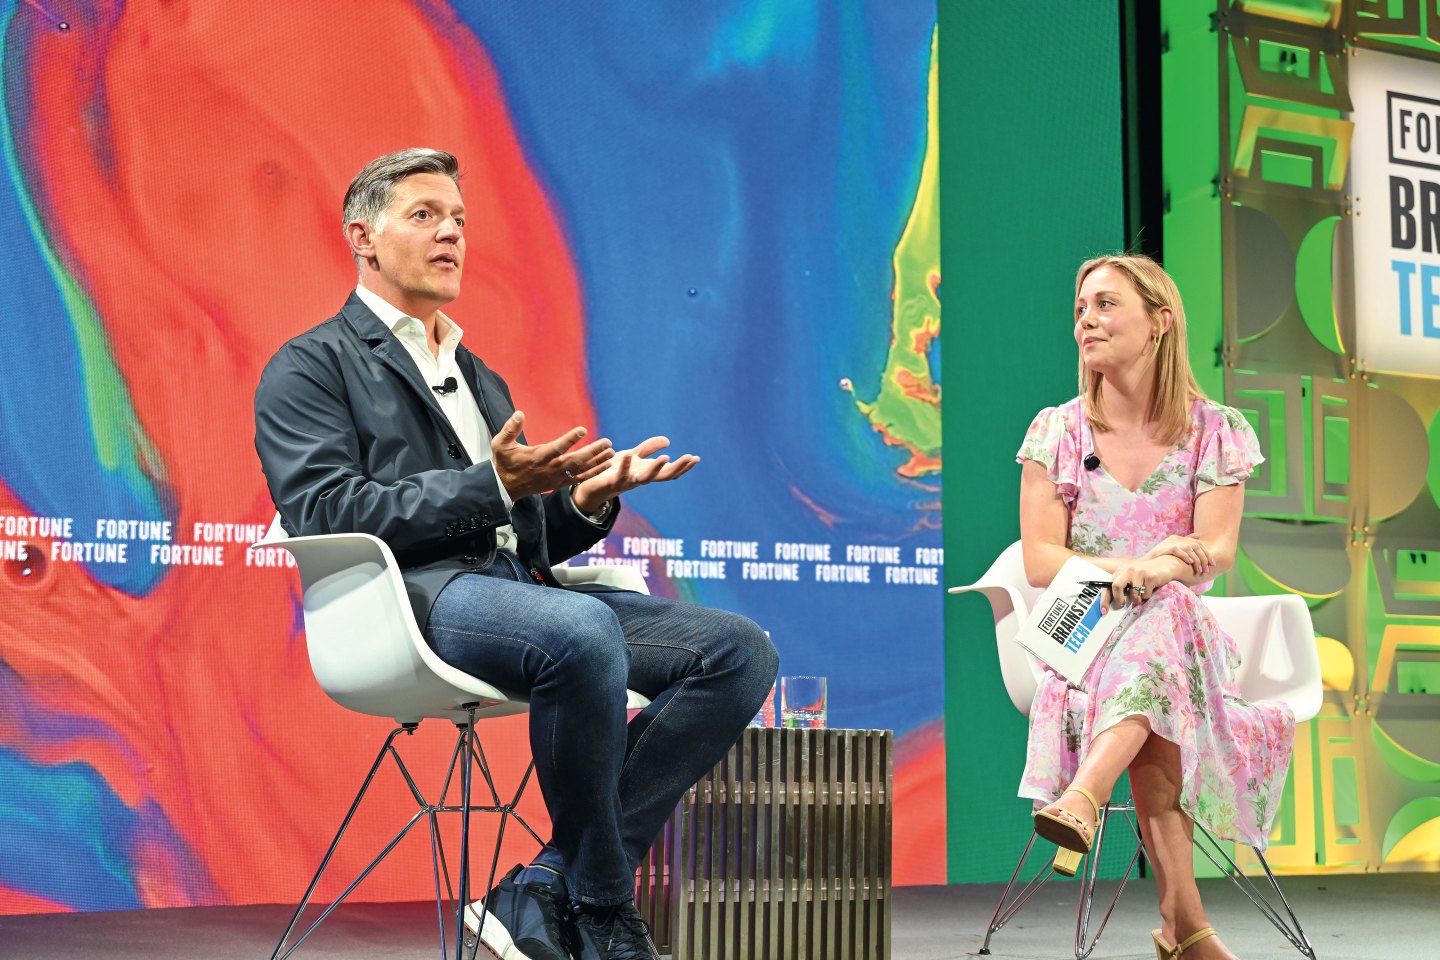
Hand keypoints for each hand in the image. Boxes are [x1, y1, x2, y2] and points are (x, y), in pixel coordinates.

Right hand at [490, 411, 614, 499]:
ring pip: (580, 470)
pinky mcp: (559, 483)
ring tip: (612, 452)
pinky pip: (580, 479)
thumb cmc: (504, 463)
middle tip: (607, 442)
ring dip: (597, 462)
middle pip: (574, 460)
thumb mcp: (500, 444)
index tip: (583, 430)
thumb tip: (519, 413)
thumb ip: (510, 429)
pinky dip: (593, 472)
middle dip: (592, 451)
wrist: (505, 487)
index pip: (556, 448)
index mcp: (537, 457)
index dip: (570, 439)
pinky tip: (606, 465)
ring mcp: (555, 478)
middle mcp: (549, 469)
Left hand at [571, 436, 698, 512]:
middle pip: (663, 476)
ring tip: (666, 457)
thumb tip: (668, 441)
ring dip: (656, 469)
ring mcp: (628, 483)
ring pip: (645, 479)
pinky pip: (620, 475)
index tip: (696, 458)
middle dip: (678, 467)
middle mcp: (640, 479)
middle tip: (690, 458)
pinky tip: (629, 455)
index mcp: (647, 472)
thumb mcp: (633, 456)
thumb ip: (648, 449)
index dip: (683, 466)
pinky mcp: (612, 482)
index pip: (669, 471)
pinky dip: (625, 466)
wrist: (592, 484)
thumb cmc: (613, 470)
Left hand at [1103, 558, 1171, 610]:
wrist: (1165, 564)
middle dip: (1118, 599)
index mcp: (1120, 571)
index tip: (1104, 611)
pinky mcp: (1150, 576)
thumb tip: (1114, 603)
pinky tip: (1151, 588)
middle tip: (1122, 604)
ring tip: (1141, 595)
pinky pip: (1146, 594)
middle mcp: (1128, 570)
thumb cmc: (1145, 574)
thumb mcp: (1131, 577)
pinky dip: (1147, 596)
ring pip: (1133, 593)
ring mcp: (1139, 572)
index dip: (1104, 599)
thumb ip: (1122, 586)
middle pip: (1116, 586)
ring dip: (1137, 599)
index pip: (1107, 585)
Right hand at [1142, 534, 1213, 575]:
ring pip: (1190, 548)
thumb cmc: (1159, 561)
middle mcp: (1175, 538)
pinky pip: (1178, 550)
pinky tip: (1191, 563)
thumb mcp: (1173, 552)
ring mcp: (1170, 542)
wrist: (1144, 565)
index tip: (1213, 564)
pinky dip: (1186, 556)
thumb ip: (1184, 546)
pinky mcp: (1164, 548)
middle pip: (1196, 546)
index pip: (1198, 544)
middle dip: (1205, 558)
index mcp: (1178, 539)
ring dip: (1197, 559)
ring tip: (1200, 570)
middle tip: (1208, 569)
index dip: (1207, 554)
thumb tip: (1198, 537)